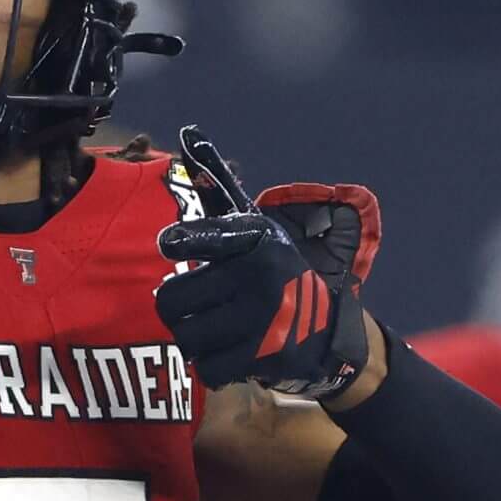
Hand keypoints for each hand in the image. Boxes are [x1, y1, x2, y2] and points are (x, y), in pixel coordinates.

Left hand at [154, 124, 382, 402]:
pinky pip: (207, 367)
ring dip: (194, 338)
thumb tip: (187, 132)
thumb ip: (217, 187)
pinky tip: (231, 353)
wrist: (333, 334)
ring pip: (185, 336)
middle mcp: (261, 274)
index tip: (167, 244)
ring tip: (216, 329)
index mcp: (256, 238)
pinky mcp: (267, 356)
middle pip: (171, 299)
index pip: (206, 236)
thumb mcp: (255, 228)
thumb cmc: (277, 271)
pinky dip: (214, 366)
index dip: (183, 241)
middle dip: (178, 307)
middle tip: (196, 306)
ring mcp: (265, 317)